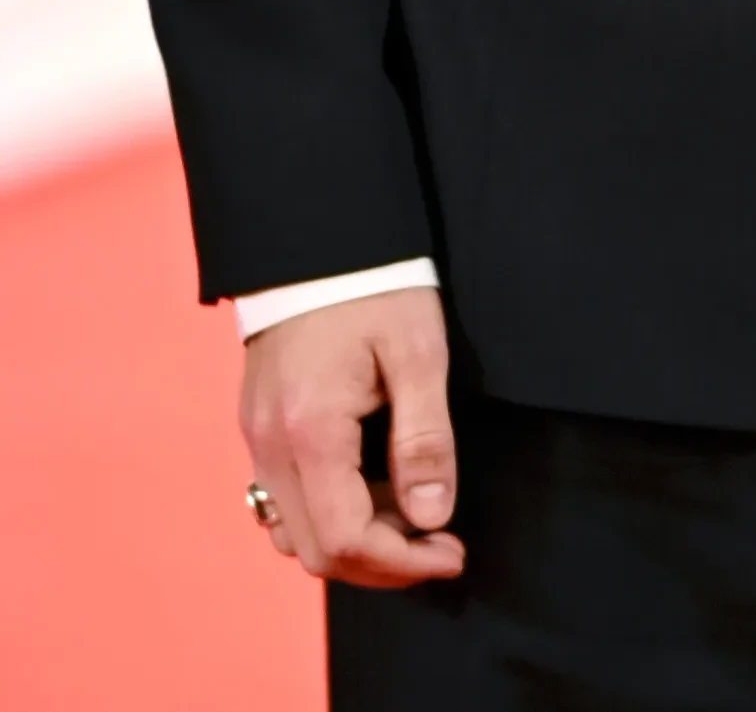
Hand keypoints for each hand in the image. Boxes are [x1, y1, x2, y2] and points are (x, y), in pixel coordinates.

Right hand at [239, 286, 464, 589]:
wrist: (317, 239)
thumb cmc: (376, 286)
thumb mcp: (417, 352)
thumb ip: (425, 437)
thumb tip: (432, 516)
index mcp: (310, 432)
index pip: (345, 540)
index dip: (402, 563)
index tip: (452, 553)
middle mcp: (269, 448)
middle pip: (314, 552)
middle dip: (381, 564)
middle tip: (440, 544)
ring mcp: (256, 440)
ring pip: (293, 534)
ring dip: (353, 543)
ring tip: (410, 514)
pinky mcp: (257, 427)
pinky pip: (282, 501)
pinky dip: (327, 514)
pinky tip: (371, 487)